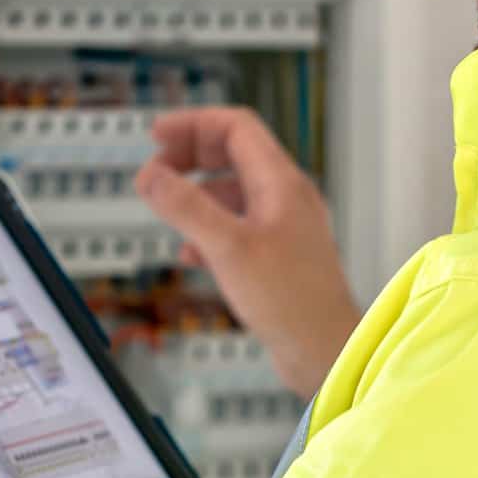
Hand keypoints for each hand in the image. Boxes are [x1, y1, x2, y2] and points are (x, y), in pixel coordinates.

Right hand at [135, 108, 360, 399]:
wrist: (326, 353)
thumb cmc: (293, 303)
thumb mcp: (228, 248)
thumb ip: (186, 208)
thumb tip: (151, 175)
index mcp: (282, 184)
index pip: (236, 128)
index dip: (193, 124)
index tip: (157, 134)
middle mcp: (287, 200)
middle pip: (233, 156)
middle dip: (190, 158)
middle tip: (156, 172)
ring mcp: (285, 229)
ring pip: (233, 195)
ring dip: (196, 197)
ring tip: (167, 212)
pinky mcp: (279, 259)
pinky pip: (238, 230)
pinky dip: (210, 232)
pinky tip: (193, 255)